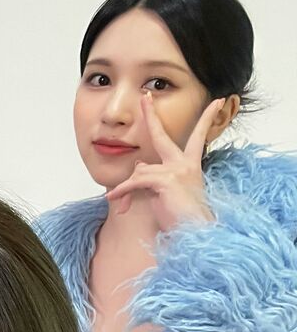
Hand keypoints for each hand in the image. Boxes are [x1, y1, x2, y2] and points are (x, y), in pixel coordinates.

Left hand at [107, 94, 223, 230]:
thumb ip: (153, 175)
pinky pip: (135, 181)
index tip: (217, 101)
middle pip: (162, 135)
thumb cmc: (181, 218)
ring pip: (139, 170)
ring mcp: (176, 170)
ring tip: (122, 207)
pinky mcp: (165, 180)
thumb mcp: (165, 193)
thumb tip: (139, 164)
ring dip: (126, 188)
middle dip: (151, 115)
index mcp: (189, 165)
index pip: (197, 137)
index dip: (205, 119)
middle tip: (145, 97)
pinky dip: (122, 191)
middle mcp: (185, 163)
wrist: (195, 235)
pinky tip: (114, 200)